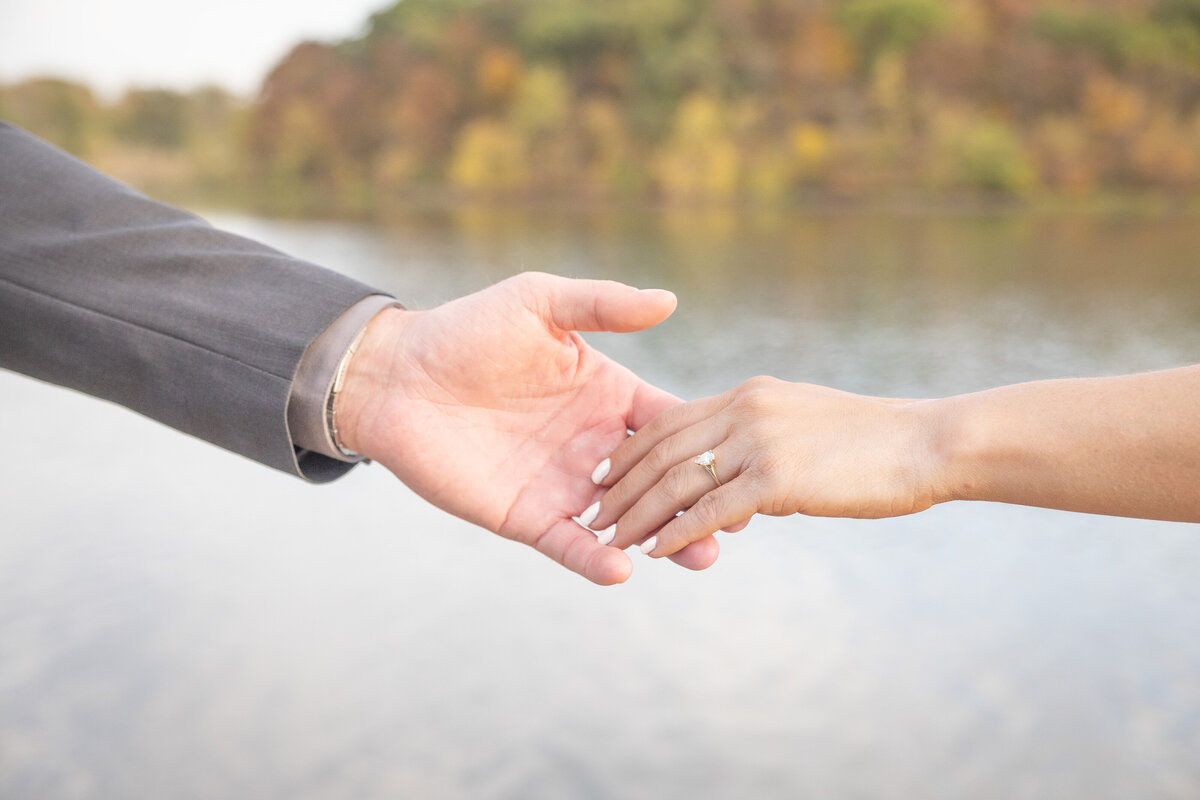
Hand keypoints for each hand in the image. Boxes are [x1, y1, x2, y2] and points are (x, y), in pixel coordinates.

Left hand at [334, 272, 719, 584]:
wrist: (397, 376)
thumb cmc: (467, 330)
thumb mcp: (540, 303)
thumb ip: (603, 305)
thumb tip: (670, 299)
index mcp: (606, 396)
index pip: (668, 424)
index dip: (707, 442)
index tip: (751, 457)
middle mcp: (592, 445)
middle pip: (660, 481)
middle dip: (698, 502)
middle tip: (737, 523)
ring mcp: (562, 484)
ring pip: (624, 521)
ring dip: (662, 539)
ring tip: (700, 557)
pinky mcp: (525, 515)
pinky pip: (568, 543)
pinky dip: (594, 558)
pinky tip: (623, 569)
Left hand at [589, 376, 940, 557]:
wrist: (929, 442)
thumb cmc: (876, 443)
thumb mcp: (806, 428)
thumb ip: (762, 449)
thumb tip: (737, 496)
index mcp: (748, 394)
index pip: (670, 420)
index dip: (631, 449)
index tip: (605, 474)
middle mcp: (744, 409)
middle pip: (660, 449)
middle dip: (620, 484)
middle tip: (592, 512)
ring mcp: (758, 440)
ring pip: (675, 480)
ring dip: (637, 513)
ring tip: (609, 537)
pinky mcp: (775, 477)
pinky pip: (709, 510)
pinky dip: (675, 532)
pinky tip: (653, 552)